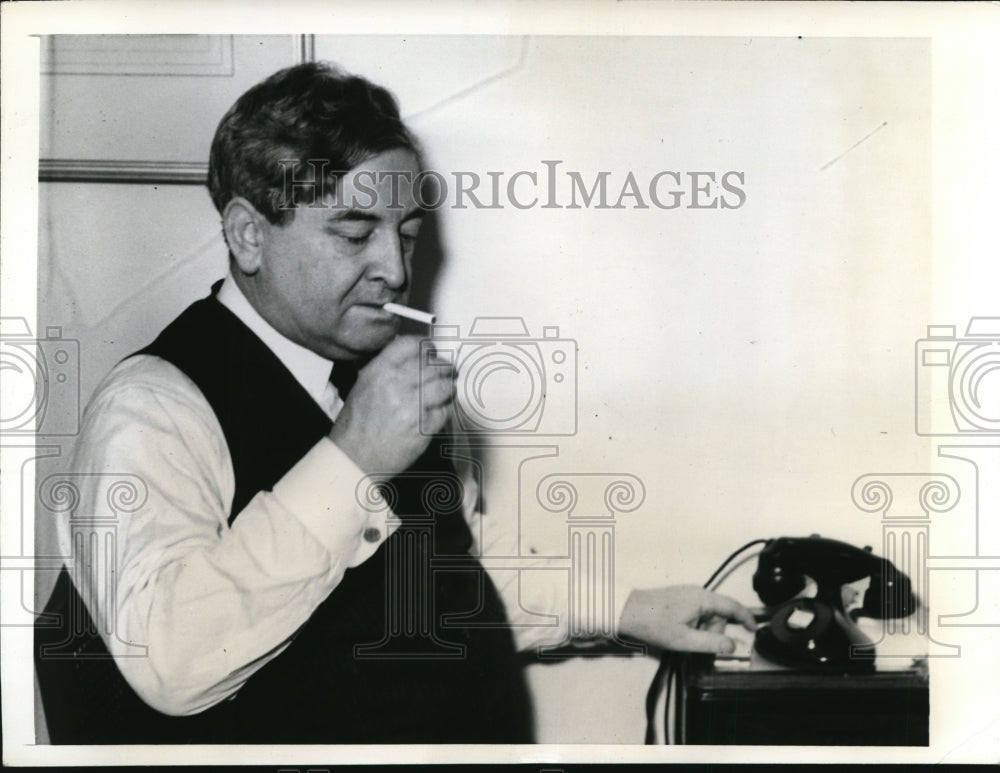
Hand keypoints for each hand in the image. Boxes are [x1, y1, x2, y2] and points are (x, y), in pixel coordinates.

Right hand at [328, 335, 454, 474]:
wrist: (355, 457)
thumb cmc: (357, 424)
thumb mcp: (364, 385)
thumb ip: (387, 368)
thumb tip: (414, 357)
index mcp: (380, 371)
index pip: (412, 345)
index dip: (427, 347)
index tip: (433, 352)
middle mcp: (397, 384)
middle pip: (434, 365)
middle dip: (445, 368)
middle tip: (449, 371)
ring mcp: (413, 406)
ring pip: (444, 386)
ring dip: (449, 386)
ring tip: (448, 389)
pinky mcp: (424, 427)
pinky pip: (444, 411)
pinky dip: (444, 409)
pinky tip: (439, 411)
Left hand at [618, 585, 756, 654]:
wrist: (627, 611)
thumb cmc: (653, 623)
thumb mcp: (686, 640)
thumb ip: (713, 643)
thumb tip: (733, 646)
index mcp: (703, 599)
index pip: (733, 606)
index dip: (746, 619)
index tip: (753, 630)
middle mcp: (698, 592)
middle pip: (719, 613)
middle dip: (714, 631)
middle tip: (698, 642)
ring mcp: (688, 593)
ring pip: (707, 614)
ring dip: (702, 629)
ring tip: (684, 637)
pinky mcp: (680, 597)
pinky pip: (697, 612)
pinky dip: (694, 624)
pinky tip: (680, 631)